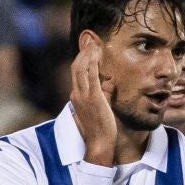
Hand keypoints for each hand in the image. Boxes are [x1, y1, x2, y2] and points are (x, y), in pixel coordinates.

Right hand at [69, 36, 116, 164]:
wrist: (99, 143)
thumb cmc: (101, 129)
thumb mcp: (101, 107)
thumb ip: (103, 94)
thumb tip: (108, 82)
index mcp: (77, 97)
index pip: (76, 73)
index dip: (81, 59)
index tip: (87, 49)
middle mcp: (77, 95)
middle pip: (75, 67)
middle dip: (82, 53)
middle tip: (90, 41)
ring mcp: (83, 96)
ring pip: (80, 69)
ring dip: (87, 54)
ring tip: (93, 44)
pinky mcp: (93, 99)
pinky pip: (90, 76)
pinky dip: (92, 63)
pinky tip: (96, 55)